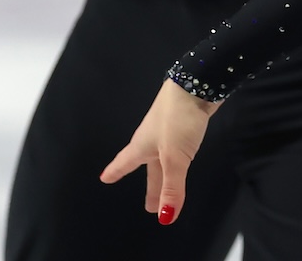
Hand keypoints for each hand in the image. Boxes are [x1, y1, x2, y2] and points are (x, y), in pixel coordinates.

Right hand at [101, 80, 220, 225]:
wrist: (197, 83)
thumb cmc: (177, 119)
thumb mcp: (174, 158)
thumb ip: (172, 187)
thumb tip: (165, 218)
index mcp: (142, 146)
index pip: (125, 164)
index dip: (115, 172)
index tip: (104, 178)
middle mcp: (152, 138)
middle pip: (150, 169)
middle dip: (151, 187)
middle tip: (150, 206)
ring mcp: (169, 130)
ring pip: (164, 160)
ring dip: (165, 177)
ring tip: (167, 190)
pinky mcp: (186, 123)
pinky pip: (178, 149)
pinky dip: (177, 161)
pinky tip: (182, 159)